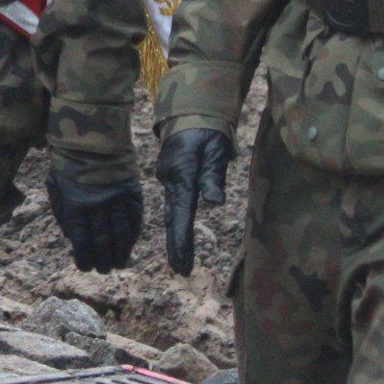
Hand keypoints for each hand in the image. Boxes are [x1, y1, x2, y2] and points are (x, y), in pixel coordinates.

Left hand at [47, 168, 142, 272]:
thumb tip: (73, 239)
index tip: (86, 266)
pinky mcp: (131, 194)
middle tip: (104, 269)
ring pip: (121, 235)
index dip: (85, 260)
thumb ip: (63, 215)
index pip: (82, 244)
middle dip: (103, 261)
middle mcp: (97, 208)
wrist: (90, 138)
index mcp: (75, 208)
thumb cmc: (68, 166)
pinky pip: (135, 220)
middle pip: (102, 244)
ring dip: (120, 253)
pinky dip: (132, 236)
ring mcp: (116, 201)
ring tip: (118, 263)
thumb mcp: (56, 188)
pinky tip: (129, 245)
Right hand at [155, 127, 232, 275]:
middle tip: (181, 271)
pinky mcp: (170, 177)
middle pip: (173, 218)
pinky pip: (172, 204)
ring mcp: (167, 178)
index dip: (182, 239)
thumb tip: (215, 203)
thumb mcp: (216, 149)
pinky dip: (175, 222)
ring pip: (171, 212)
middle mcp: (171, 179)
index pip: (182, 212)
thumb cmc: (208, 130)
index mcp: (182, 174)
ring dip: (175, 237)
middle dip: (176, 245)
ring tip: (180, 262)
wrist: (189, 111)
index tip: (182, 262)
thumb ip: (214, 176)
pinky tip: (178, 236)